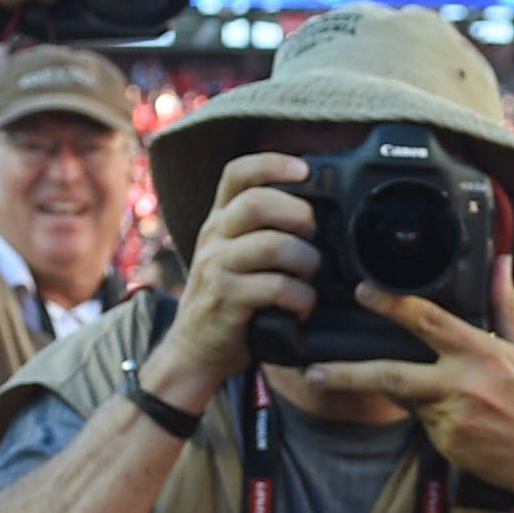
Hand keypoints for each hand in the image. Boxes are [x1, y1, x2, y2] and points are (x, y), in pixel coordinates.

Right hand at [137, 153, 316, 406]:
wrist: (194, 348)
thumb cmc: (229, 298)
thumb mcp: (237, 255)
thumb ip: (265, 230)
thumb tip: (319, 211)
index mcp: (220, 220)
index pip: (237, 173)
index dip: (271, 163)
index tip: (304, 169)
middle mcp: (214, 237)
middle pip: (256, 203)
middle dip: (297, 214)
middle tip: (312, 233)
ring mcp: (216, 267)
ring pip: (272, 245)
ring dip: (306, 260)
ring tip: (311, 277)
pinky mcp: (226, 300)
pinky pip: (275, 287)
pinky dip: (301, 297)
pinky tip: (303, 307)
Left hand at [297, 280, 513, 504]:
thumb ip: (506, 306)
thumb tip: (500, 261)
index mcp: (482, 353)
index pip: (427, 320)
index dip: (391, 304)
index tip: (362, 292)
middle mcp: (462, 385)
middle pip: (390, 375)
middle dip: (346, 373)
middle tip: (313, 369)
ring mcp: (451, 420)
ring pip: (407, 400)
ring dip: (406, 392)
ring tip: (431, 392)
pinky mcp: (448, 447)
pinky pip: (423, 425)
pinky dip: (427, 416)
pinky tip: (455, 418)